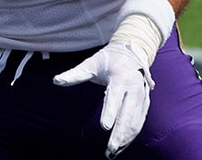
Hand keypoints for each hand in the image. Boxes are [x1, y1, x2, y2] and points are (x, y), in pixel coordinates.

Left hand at [53, 40, 154, 158]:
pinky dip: (131, 135)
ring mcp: (142, 96)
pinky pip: (140, 121)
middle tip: (109, 149)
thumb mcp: (91, 63)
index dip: (110, 112)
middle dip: (119, 133)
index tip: (104, 126)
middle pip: (128, 114)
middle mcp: (134, 88)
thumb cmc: (108, 59)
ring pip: (136, 121)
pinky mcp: (145, 102)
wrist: (132, 50)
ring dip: (126, 138)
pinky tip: (122, 145)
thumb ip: (75, 74)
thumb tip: (56, 80)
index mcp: (121, 78)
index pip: (114, 97)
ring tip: (114, 152)